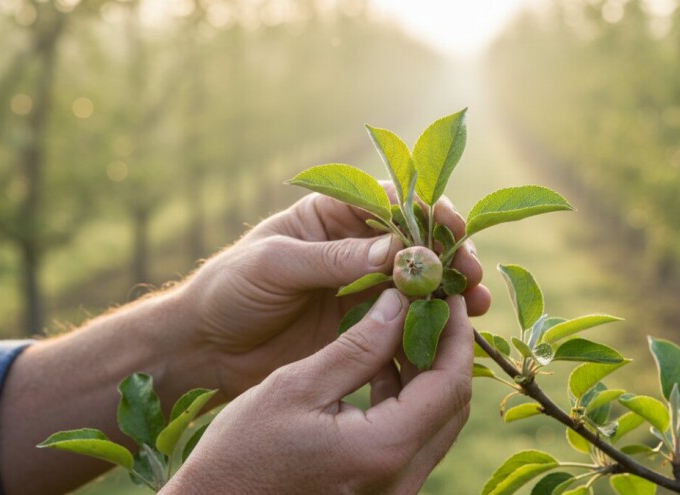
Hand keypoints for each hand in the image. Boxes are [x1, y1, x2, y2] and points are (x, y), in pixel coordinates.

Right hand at [163, 289, 472, 494]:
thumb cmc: (242, 451)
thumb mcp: (297, 386)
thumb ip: (357, 347)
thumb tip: (400, 304)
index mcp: (384, 450)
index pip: (449, 384)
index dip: (457, 335)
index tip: (451, 296)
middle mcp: (401, 479)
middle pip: (451, 405)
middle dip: (448, 351)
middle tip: (433, 307)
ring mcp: (394, 491)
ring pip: (435, 423)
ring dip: (427, 375)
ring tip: (405, 328)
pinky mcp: (380, 493)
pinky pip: (412, 440)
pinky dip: (407, 401)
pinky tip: (381, 368)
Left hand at [177, 192, 490, 397]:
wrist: (203, 347)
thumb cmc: (228, 290)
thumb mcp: (275, 265)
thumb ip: (333, 259)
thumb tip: (397, 250)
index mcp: (330, 214)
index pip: (390, 203)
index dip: (427, 213)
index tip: (454, 231)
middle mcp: (352, 246)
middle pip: (416, 242)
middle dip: (450, 254)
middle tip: (473, 275)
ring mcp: (360, 287)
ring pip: (418, 283)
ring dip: (450, 291)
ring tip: (476, 306)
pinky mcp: (361, 327)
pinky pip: (404, 321)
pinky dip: (431, 324)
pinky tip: (453, 333)